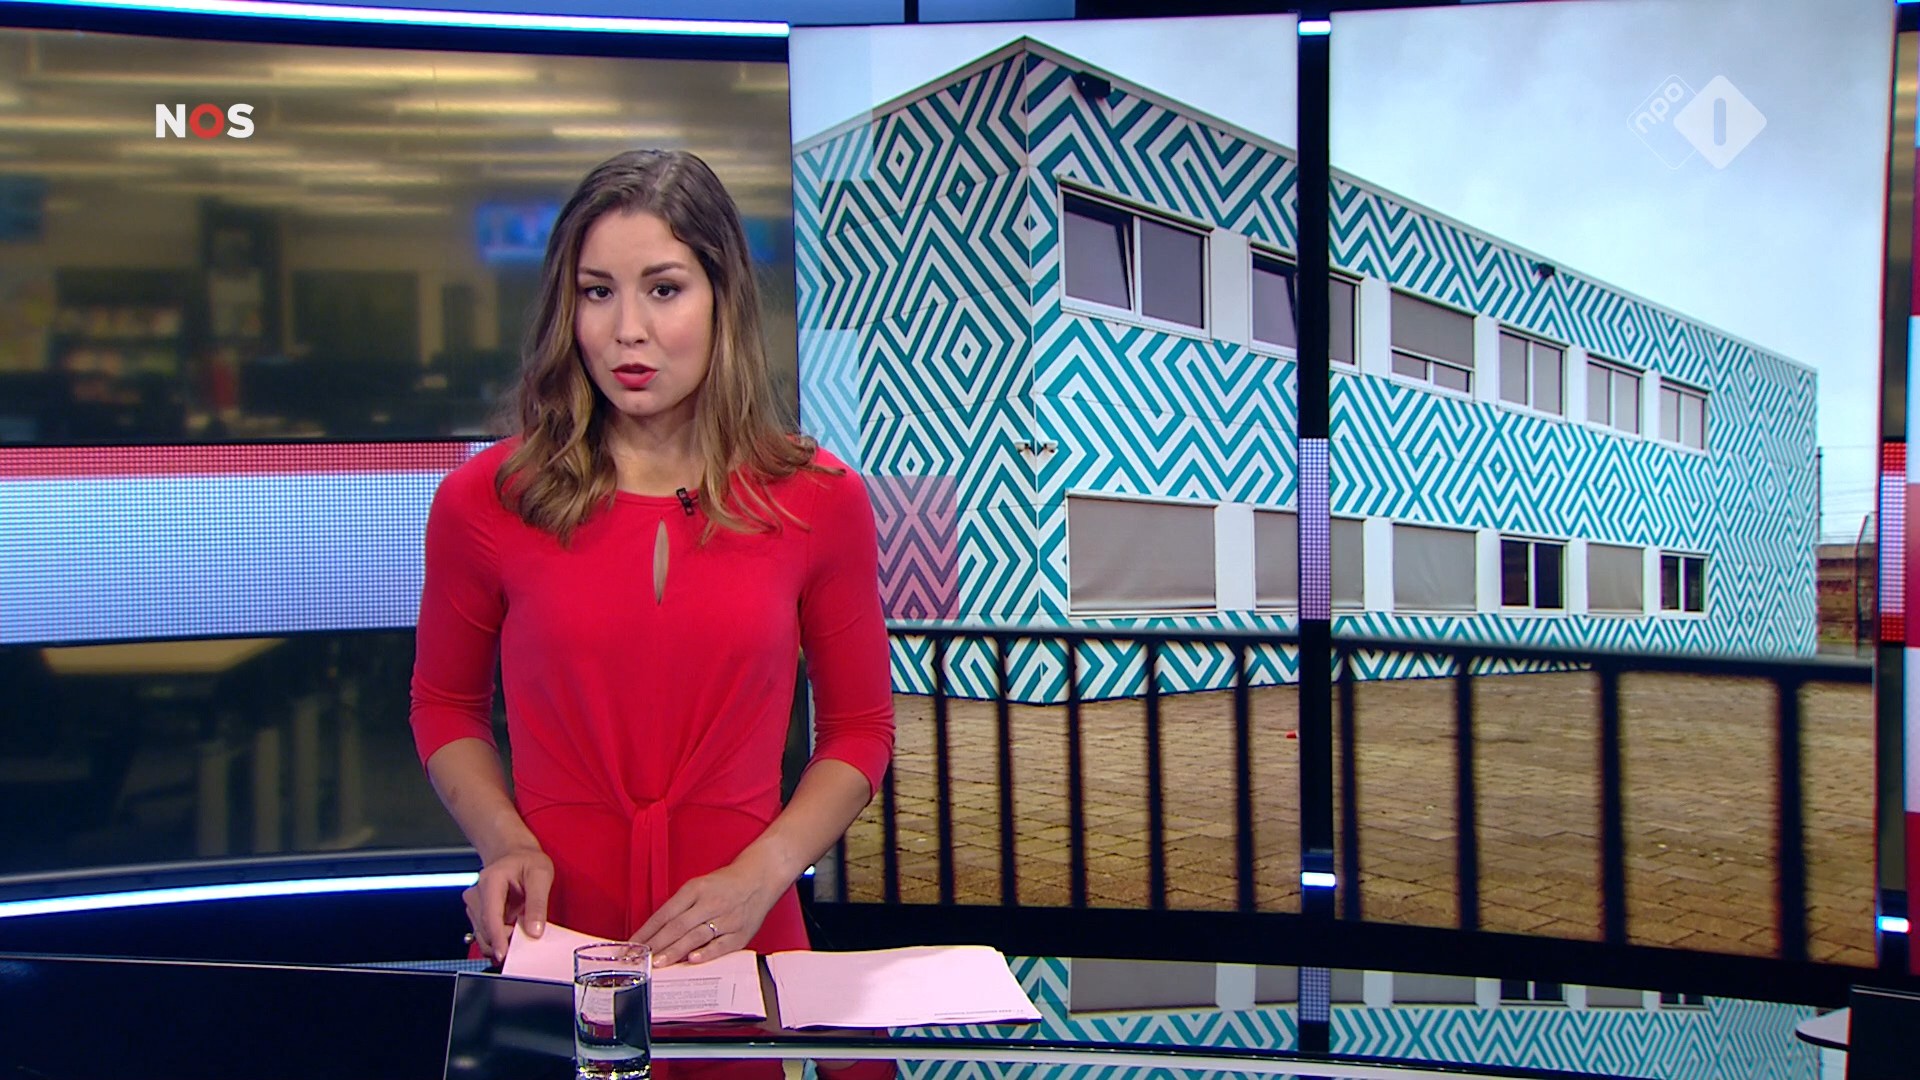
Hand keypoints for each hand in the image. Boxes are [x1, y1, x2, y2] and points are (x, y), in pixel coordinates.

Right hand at [464, 845, 553, 962]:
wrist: (515, 855)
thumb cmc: (527, 861)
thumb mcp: (541, 875)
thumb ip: (538, 904)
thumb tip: (535, 931)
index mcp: (490, 881)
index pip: (490, 916)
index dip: (497, 938)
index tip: (504, 954)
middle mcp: (476, 894)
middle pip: (484, 929)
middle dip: (503, 942)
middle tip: (525, 945)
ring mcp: (474, 904)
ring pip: (483, 935)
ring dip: (501, 942)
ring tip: (521, 936)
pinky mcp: (477, 913)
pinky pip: (486, 933)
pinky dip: (498, 939)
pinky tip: (512, 934)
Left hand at [632, 861, 779, 966]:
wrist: (760, 877)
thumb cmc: (726, 883)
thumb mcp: (699, 886)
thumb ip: (679, 907)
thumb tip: (655, 932)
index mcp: (695, 889)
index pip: (665, 914)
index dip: (647, 931)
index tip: (632, 946)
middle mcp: (710, 903)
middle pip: (677, 926)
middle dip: (656, 945)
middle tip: (640, 959)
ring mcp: (726, 918)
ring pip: (696, 936)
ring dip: (675, 951)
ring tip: (659, 963)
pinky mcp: (740, 932)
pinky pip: (721, 945)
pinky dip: (707, 953)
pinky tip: (692, 960)